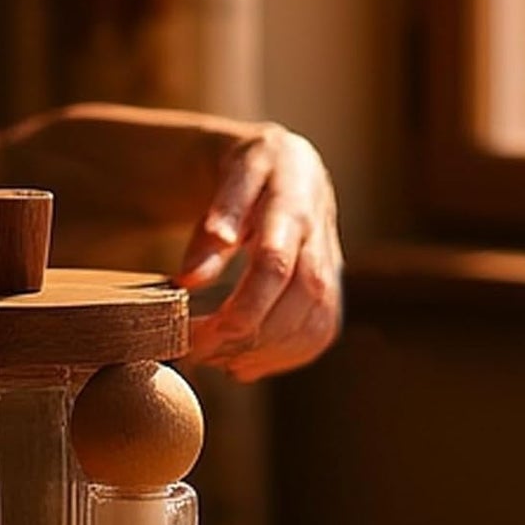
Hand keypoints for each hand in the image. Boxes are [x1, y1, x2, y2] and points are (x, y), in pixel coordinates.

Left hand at [176, 123, 341, 381]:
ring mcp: (332, 258)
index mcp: (293, 196)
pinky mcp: (333, 281)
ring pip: (317, 321)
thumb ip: (213, 223)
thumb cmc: (246, 167)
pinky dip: (287, 356)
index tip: (197, 334)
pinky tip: (247, 363)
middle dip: (249, 335)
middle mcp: (320, 230)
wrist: (286, 161)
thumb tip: (192, 278)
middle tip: (199, 352)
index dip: (240, 308)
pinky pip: (323, 329)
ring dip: (268, 352)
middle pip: (301, 298)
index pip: (275, 265)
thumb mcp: (225, 177)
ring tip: (219, 361)